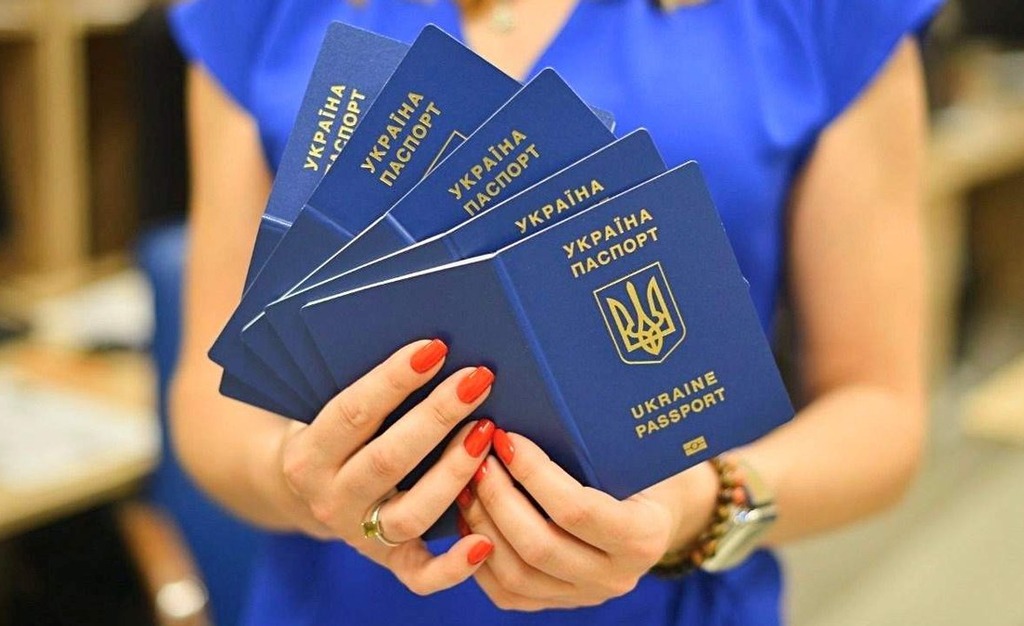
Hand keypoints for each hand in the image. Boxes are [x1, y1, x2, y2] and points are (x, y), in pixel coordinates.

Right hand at [266, 339, 499, 594]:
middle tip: (478, 381)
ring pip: (412, 513)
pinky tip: (486, 540)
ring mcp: (359, 536)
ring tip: (487, 434)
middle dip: (437, 416)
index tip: (434, 347)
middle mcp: (330, 500)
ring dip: (454, 472)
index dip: (393, 380)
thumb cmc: (340, 433)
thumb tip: (432, 346)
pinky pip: (421, 576)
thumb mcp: (333, 407)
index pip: (353, 413)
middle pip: (388, 460)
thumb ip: (371, 389)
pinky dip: (454, 566)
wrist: (308, 493)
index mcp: (308, 455)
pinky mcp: (389, 562)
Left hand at [459, 432, 717, 609]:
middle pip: (540, 546)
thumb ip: (595, 439)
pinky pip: (506, 592)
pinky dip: (477, 555)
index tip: (506, 437)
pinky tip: (467, 515)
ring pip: (516, 574)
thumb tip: (532, 401)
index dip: (533, 473)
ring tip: (465, 482)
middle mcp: (616, 577)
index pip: (577, 510)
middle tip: (476, 457)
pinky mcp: (556, 604)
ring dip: (482, 524)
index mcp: (643, 536)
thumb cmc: (637, 465)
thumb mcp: (631, 451)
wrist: (652, 509)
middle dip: (498, 497)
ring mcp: (584, 596)